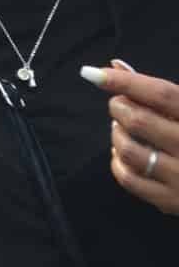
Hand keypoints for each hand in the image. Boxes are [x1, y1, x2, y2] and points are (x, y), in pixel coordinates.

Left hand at [92, 62, 178, 215]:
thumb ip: (162, 91)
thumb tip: (116, 65)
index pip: (161, 94)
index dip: (126, 81)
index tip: (94, 74)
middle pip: (140, 120)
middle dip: (119, 106)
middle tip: (119, 103)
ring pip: (130, 150)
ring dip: (115, 133)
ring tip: (120, 126)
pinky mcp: (172, 201)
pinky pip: (129, 179)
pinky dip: (117, 161)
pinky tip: (122, 151)